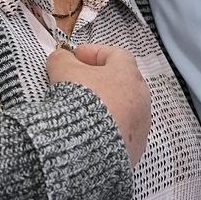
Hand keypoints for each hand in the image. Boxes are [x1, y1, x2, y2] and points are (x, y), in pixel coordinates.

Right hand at [47, 43, 150, 165]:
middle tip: (80, 81)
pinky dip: (109, 127)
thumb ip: (62, 59)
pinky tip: (91, 129)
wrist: (86, 146)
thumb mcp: (64, 71)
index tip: (77, 56)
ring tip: (84, 108)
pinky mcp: (134, 147)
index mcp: (127, 74)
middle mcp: (140, 98)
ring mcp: (140, 124)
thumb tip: (60, 57)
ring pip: (124, 108)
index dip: (93, 53)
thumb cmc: (82, 106)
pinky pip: (122, 131)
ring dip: (106, 105)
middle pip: (122, 81)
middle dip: (100, 79)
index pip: (115, 54)